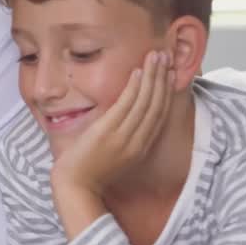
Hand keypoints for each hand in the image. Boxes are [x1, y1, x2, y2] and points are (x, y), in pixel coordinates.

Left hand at [51, 51, 173, 196]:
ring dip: (152, 76)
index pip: (159, 115)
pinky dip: (135, 87)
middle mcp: (137, 141)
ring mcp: (124, 136)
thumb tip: (123, 118)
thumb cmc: (89, 173)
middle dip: (163, 79)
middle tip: (166, 57)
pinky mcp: (108, 132)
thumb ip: (123, 138)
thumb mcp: (115, 155)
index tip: (169, 74)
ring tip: (156, 56)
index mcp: (140, 148)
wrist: (75, 188)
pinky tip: (139, 71)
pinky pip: (126, 104)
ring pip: (145, 101)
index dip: (166, 92)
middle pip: (157, 105)